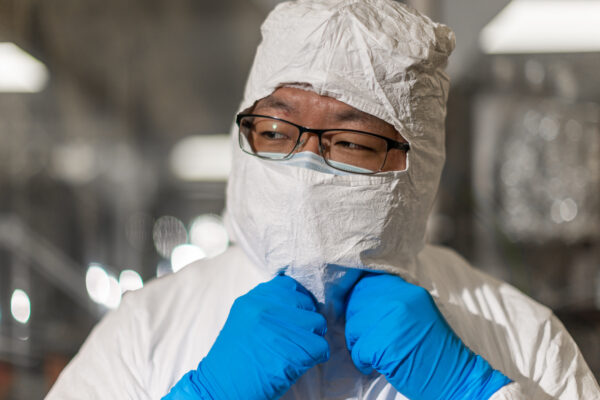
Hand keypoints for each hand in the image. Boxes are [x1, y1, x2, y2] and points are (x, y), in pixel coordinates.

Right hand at [163, 275, 328, 399]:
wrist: (221, 388)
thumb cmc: (234, 359)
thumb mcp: (243, 320)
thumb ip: (266, 306)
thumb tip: (297, 304)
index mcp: (252, 299)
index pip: (289, 286)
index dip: (296, 302)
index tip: (294, 316)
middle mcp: (265, 308)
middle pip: (306, 304)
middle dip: (307, 321)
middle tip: (298, 338)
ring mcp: (279, 328)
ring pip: (318, 323)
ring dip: (313, 339)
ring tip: (298, 351)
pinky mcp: (293, 350)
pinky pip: (321, 347)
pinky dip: (316, 357)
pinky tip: (301, 364)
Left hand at [345, 273, 510, 399]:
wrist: (457, 378)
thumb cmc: (434, 350)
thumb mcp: (417, 313)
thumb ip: (392, 301)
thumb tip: (357, 299)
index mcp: (408, 291)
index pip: (366, 284)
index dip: (359, 302)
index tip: (363, 318)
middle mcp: (400, 300)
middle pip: (356, 304)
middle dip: (357, 324)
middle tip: (367, 341)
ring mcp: (393, 321)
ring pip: (354, 327)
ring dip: (358, 344)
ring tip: (374, 355)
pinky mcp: (386, 345)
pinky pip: (358, 351)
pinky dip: (362, 362)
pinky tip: (376, 367)